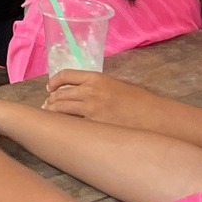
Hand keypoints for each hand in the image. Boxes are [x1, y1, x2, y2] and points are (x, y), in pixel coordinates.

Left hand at [44, 69, 160, 128]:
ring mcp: (91, 110)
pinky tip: (61, 127)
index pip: (66, 75)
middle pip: (61, 94)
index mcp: (97, 78)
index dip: (54, 81)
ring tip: (49, 115)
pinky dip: (63, 124)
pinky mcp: (94, 126)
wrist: (155, 117)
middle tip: (47, 105)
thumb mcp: (117, 85)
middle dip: (51, 99)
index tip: (49, 87)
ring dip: (53, 111)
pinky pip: (71, 123)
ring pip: (62, 109)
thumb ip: (99, 87)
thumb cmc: (140, 101)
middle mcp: (90, 92)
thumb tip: (84, 92)